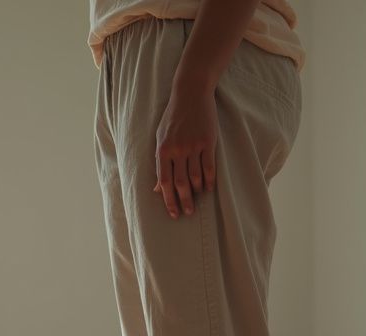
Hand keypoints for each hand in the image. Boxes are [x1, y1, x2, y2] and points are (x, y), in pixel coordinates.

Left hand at [152, 81, 217, 217]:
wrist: (190, 93)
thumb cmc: (173, 117)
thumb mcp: (160, 138)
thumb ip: (159, 162)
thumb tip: (157, 188)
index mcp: (162, 150)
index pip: (164, 182)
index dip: (168, 200)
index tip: (172, 213)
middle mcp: (177, 150)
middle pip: (180, 183)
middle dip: (183, 201)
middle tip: (187, 212)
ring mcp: (193, 146)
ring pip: (195, 177)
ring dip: (196, 192)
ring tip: (197, 200)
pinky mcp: (208, 141)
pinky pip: (209, 166)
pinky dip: (209, 180)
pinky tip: (208, 188)